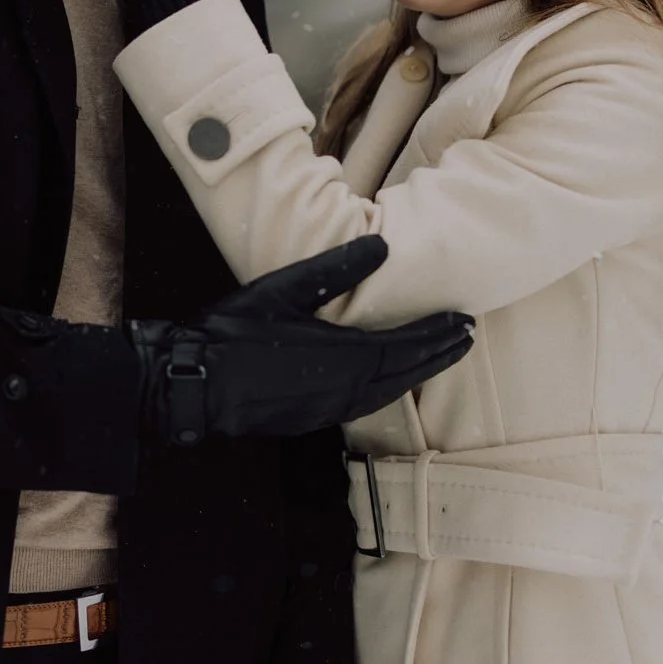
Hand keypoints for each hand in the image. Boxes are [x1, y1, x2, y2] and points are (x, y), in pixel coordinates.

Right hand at [130, 237, 474, 445]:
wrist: (196, 385)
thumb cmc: (235, 333)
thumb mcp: (285, 289)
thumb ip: (336, 269)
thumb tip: (383, 245)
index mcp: (346, 357)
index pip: (408, 345)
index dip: (439, 334)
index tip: (465, 320)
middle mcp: (347, 389)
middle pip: (407, 372)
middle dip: (439, 353)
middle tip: (466, 336)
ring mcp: (330, 408)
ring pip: (389, 391)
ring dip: (418, 372)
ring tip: (439, 354)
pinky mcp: (313, 418)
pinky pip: (367, 402)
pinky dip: (391, 386)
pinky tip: (389, 379)